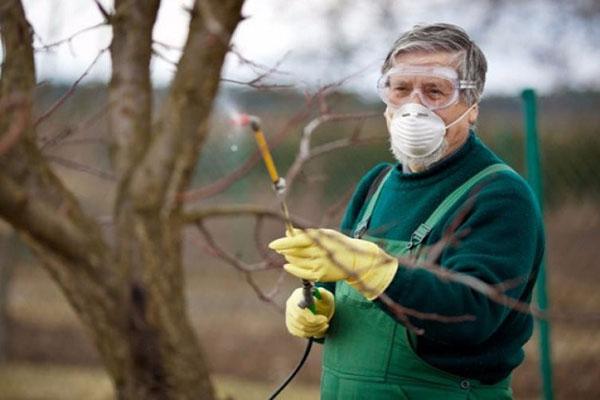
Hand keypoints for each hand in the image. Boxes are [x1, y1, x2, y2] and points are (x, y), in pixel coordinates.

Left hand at [270, 228, 397, 298]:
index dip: (282, 243)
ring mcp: (319, 265)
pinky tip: (287, 265)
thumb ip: (306, 234)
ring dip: (289, 258)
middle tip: (279, 248)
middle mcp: (319, 253)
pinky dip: (292, 269)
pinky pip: (301, 273)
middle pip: (294, 252)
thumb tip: (288, 232)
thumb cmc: (337, 243)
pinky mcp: (320, 275)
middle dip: (284, 250)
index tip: (271, 245)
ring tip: (288, 254)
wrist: (355, 259)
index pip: (296, 241)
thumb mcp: (324, 234)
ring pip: (296, 262)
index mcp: (320, 240)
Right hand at [285, 287, 334, 337]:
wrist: (319, 308)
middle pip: (299, 319)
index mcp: (298, 295)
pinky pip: (298, 332)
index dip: (312, 317)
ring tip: (324, 325)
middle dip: (315, 324)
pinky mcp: (290, 324)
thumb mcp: (326, 296)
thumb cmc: (323, 301)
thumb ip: (324, 294)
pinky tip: (318, 329)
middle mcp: (290, 304)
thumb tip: (319, 292)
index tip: (324, 319)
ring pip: (300, 328)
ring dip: (315, 329)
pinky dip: (309, 333)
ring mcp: (289, 315)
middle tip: (326, 322)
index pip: (301, 309)